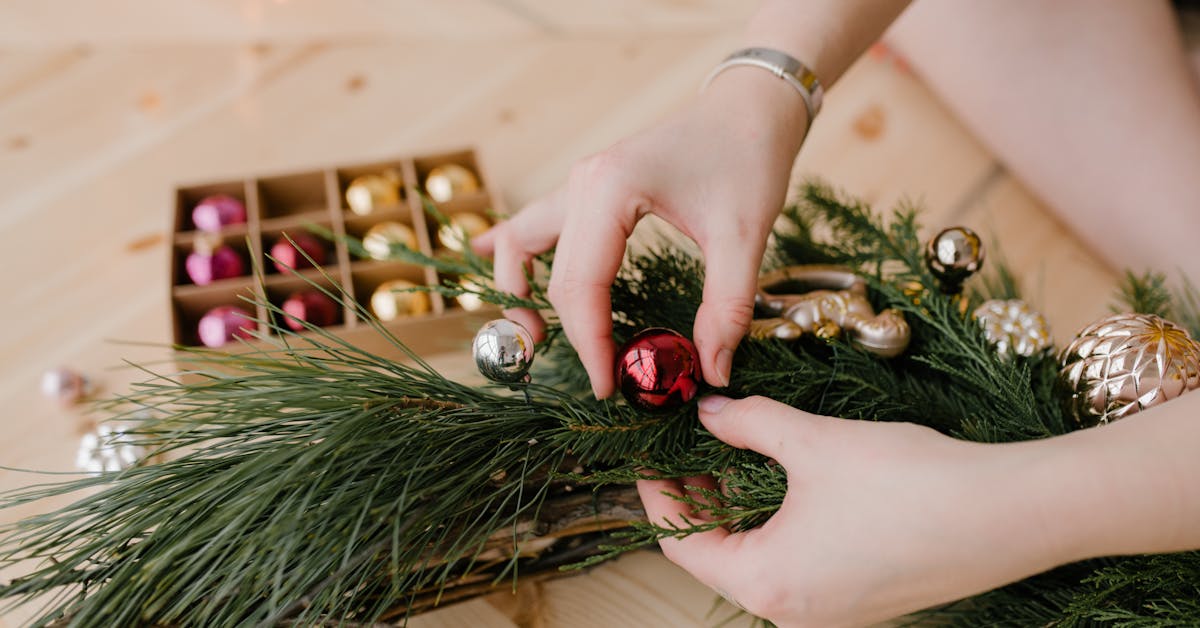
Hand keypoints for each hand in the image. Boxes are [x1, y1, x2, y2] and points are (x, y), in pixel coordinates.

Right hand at [472, 71, 808, 397]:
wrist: (750, 108)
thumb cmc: (748, 160)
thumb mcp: (745, 235)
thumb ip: (727, 307)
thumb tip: (711, 371)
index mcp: (610, 190)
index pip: (581, 286)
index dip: (590, 345)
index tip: (608, 389)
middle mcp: (582, 183)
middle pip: (552, 275)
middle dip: (567, 333)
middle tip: (600, 378)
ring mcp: (578, 182)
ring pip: (523, 243)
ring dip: (518, 289)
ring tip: (535, 336)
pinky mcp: (587, 186)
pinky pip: (535, 223)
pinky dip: (514, 250)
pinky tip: (487, 259)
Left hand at [637, 395, 1071, 626]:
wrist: (1012, 514)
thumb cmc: (910, 482)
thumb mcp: (813, 443)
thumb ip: (748, 425)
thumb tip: (708, 410)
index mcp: (768, 583)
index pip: (682, 544)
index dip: (658, 494)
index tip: (648, 453)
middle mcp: (794, 614)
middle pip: (716, 558)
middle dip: (696, 501)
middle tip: (685, 450)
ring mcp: (831, 615)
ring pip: (757, 563)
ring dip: (737, 513)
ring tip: (729, 459)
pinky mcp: (862, 602)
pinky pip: (796, 569)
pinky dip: (775, 529)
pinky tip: (783, 486)